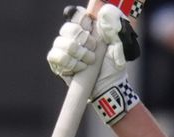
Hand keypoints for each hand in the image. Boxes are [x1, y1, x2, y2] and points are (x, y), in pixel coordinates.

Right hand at [47, 4, 140, 124]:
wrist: (108, 87)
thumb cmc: (113, 68)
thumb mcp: (118, 47)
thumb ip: (112, 29)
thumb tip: (104, 12)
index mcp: (88, 30)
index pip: (78, 15)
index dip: (82, 19)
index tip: (91, 28)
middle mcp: (73, 37)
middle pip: (69, 28)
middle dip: (84, 41)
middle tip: (93, 50)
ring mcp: (63, 49)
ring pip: (61, 42)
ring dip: (79, 54)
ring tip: (89, 62)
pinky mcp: (57, 62)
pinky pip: (55, 55)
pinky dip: (70, 62)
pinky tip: (79, 68)